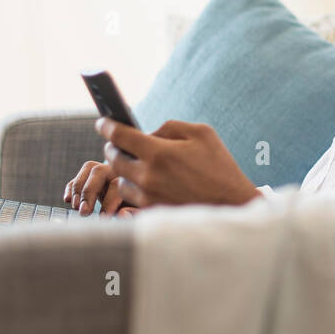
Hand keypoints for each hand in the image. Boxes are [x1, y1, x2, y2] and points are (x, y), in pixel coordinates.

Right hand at [64, 160, 132, 215]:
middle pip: (99, 172)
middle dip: (88, 192)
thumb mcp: (140, 211)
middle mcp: (117, 170)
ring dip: (78, 189)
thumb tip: (122, 215)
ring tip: (75, 207)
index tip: (103, 218)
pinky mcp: (92, 175)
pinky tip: (67, 199)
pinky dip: (71, 187)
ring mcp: (104, 169)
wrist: (135, 198)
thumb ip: (134, 213)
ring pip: (88, 169)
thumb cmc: (138, 205)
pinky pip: (79, 175)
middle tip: (84, 212)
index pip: (116, 185)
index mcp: (130, 177)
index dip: (108, 202)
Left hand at [97, 117, 260, 207]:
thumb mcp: (202, 133)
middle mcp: (148, 176)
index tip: (103, 122)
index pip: (120, 135)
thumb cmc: (219, 166)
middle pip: (113, 157)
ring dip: (126, 169)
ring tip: (140, 165)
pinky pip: (131, 196)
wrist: (232, 204)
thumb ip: (170, 127)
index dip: (107, 126)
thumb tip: (148, 133)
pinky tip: (148, 181)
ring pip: (120, 179)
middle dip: (114, 147)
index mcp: (159, 152)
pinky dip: (135, 186)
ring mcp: (148, 196)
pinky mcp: (151, 211)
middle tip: (121, 143)